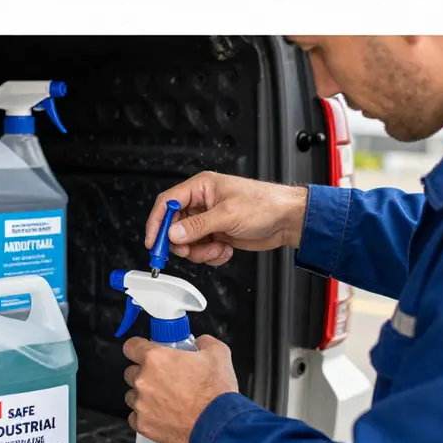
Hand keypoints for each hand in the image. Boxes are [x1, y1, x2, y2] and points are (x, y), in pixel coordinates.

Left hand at [123, 335, 238, 442]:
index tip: (144, 351)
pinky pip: (136, 418)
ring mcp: (141, 404)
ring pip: (133, 396)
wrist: (219, 428)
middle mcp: (143, 381)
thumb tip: (201, 342)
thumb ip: (204, 342)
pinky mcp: (144, 426)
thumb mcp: (218, 354)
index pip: (131, 346)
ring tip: (165, 400)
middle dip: (144, 373)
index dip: (138, 348)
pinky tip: (163, 416)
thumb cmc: (216, 394)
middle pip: (131, 372)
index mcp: (155, 359)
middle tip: (164, 378)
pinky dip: (146, 417)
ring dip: (145, 396)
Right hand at [145, 172, 307, 265]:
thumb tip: (173, 233)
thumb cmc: (265, 205)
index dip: (157, 222)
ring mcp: (210, 220)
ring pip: (188, 242)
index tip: (153, 241)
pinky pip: (202, 249)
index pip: (167, 202)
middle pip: (175, 226)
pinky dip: (211, 254)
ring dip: (200, 251)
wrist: (288, 220)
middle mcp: (202, 203)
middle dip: (181, 243)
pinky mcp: (218, 234)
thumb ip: (197, 226)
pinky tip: (226, 249)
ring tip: (217, 248)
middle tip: (188, 252)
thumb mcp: (227, 215)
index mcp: (201, 188)